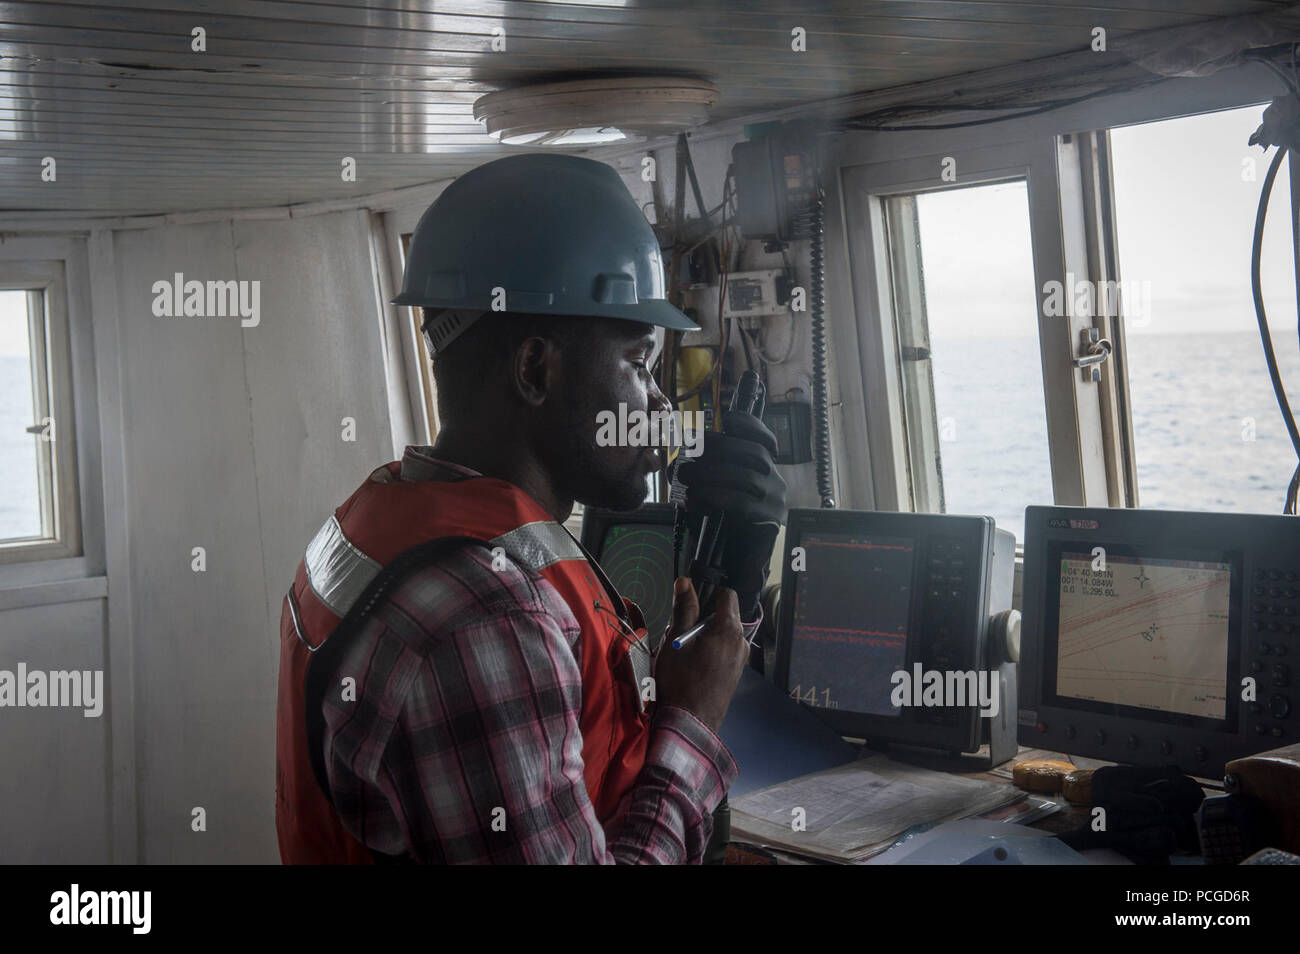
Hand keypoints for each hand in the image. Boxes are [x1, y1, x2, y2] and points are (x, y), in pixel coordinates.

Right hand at [652, 578, 747, 733]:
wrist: (691, 723)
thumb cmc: (681, 681)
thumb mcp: (676, 640)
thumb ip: (684, 609)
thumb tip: (685, 582)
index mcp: (729, 629)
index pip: (727, 595)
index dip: (708, 593)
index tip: (691, 604)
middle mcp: (741, 642)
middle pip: (724, 615)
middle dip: (703, 618)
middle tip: (682, 633)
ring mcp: (740, 659)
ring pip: (723, 634)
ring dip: (705, 635)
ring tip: (685, 652)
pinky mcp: (736, 673)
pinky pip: (724, 650)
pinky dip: (710, 650)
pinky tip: (693, 665)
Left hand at [676, 410, 785, 527]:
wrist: (738, 561)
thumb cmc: (723, 525)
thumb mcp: (713, 493)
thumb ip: (702, 475)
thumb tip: (676, 466)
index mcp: (765, 470)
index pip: (766, 440)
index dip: (751, 425)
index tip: (729, 419)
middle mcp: (775, 481)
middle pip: (753, 453)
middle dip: (718, 448)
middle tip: (689, 453)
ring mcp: (775, 500)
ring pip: (746, 476)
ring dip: (710, 473)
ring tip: (685, 477)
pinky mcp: (769, 520)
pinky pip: (741, 502)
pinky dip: (715, 496)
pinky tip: (696, 499)